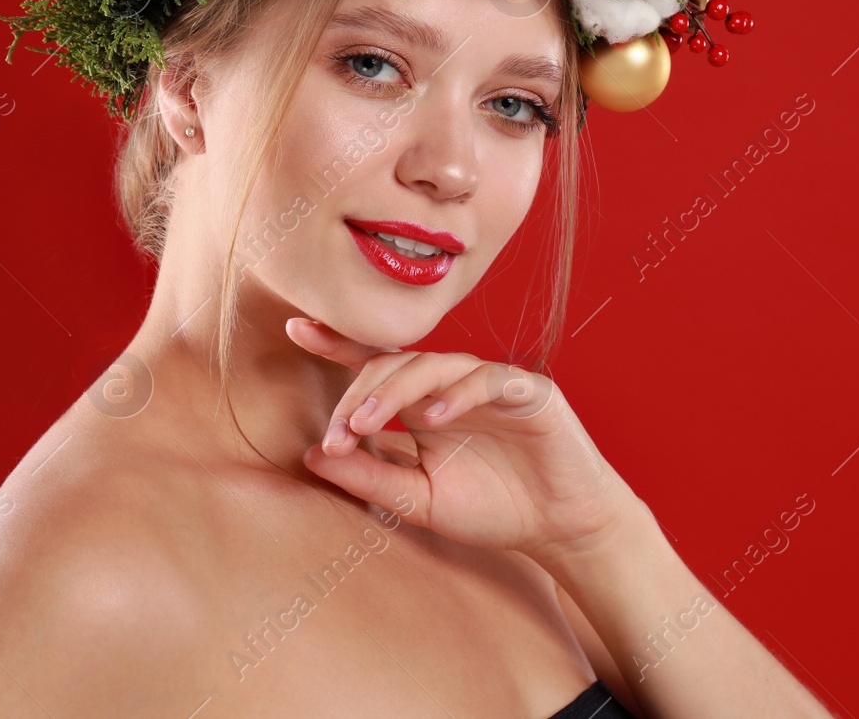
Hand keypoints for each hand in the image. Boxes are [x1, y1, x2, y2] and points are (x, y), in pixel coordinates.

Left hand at [286, 317, 644, 563]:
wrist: (562, 528)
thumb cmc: (495, 509)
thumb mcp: (419, 500)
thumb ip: (371, 476)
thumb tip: (313, 455)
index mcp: (425, 407)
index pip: (378, 368)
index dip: (338, 346)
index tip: (296, 330)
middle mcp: (454, 387)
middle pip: (398, 365)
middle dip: (362, 393)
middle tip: (340, 430)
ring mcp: (492, 384)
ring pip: (438, 365)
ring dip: (399, 391)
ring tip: (370, 422)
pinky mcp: (529, 391)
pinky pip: (489, 379)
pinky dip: (459, 394)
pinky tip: (435, 417)